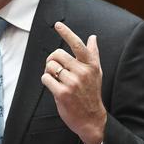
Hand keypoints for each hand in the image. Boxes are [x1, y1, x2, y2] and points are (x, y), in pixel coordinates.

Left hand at [41, 21, 106, 143]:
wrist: (92, 119)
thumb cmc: (92, 93)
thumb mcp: (96, 73)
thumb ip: (93, 54)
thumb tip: (93, 37)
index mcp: (90, 65)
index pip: (77, 45)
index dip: (66, 33)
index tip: (57, 24)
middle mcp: (82, 72)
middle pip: (57, 54)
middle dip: (52, 60)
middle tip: (54, 67)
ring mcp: (72, 83)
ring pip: (50, 66)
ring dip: (48, 71)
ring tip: (55, 78)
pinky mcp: (62, 94)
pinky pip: (46, 78)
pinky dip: (46, 80)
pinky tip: (53, 86)